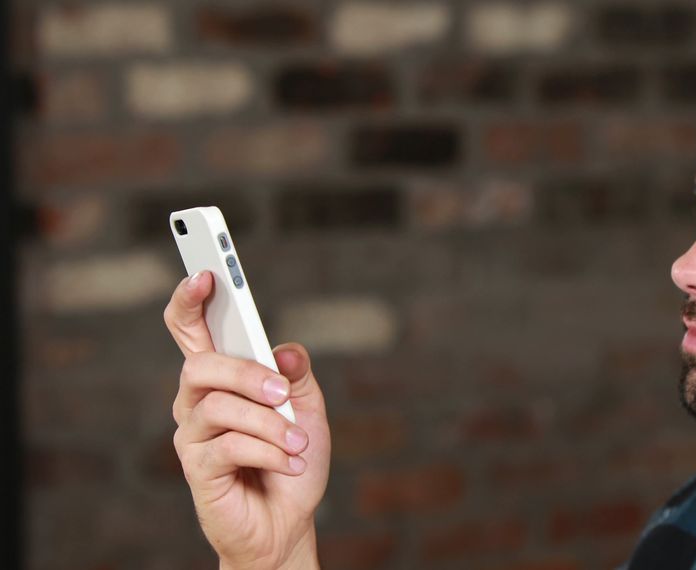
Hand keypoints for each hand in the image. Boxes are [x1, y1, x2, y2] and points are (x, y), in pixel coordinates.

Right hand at [164, 272, 330, 568]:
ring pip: (220, 406)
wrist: (288, 522)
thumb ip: (296, 373)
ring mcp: (192, 436)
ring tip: (298, 442)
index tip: (206, 272)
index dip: (190, 299)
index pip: (191, 330)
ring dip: (270, 423)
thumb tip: (282, 350)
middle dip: (245, 372)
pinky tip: (287, 461)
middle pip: (200, 363)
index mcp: (221, 378)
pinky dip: (269, 451)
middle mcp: (196, 402)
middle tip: (281, 392)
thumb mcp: (308, 408)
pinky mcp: (197, 469)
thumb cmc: (291, 460)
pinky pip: (231, 446)